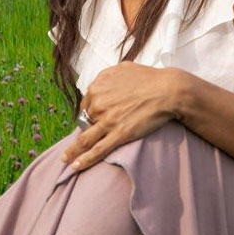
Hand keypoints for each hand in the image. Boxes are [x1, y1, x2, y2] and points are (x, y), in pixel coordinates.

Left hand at [64, 63, 187, 172]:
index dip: (89, 113)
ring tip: (64, 160)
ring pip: (85, 139)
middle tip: (80, 141)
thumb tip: (105, 79)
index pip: (86, 105)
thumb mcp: (123, 68)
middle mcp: (98, 104)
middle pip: (85, 121)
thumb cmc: (149, 78)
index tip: (91, 120)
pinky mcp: (119, 134)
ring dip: (72, 151)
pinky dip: (84, 159)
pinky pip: (97, 150)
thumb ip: (110, 74)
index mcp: (97, 87)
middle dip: (85, 130)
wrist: (168, 90)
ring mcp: (107, 121)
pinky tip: (75, 166)